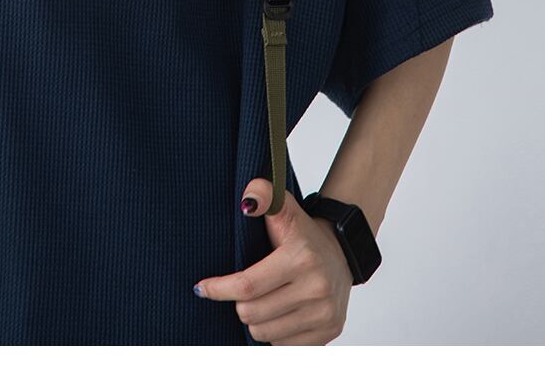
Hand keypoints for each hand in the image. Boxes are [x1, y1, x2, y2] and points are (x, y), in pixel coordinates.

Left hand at [193, 177, 352, 343]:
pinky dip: (275, 334)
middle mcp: (316, 288)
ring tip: (263, 301)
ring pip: (265, 334)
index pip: (248, 285)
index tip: (202, 288)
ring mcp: (324, 314)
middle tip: (243, 291)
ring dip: (256, 321)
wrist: (342, 253)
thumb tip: (248, 197)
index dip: (220, 289)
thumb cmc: (304, 235)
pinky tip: (279, 314)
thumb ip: (265, 196)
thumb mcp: (286, 209)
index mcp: (301, 258)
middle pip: (252, 314)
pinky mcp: (328, 333)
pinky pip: (284, 347)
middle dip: (239, 304)